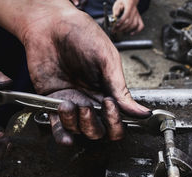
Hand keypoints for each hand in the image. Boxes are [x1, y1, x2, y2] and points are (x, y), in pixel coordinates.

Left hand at [0, 0, 149, 145]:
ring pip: (79, 130)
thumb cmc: (81, 35)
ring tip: (67, 103)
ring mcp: (72, 102)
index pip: (117, 121)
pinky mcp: (52, 102)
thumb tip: (141, 111)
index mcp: (108, 91)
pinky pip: (58, 127)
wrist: (50, 25)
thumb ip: (121, 88)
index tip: (110, 104)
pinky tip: (66, 136)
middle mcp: (91, 100)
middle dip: (94, 125)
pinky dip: (62, 135)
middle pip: (98, 132)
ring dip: (75, 122)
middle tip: (87, 107)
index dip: (115, 121)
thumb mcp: (107, 60)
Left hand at [112, 0, 143, 34]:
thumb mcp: (118, 2)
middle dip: (121, 27)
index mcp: (129, 6)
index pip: (126, 15)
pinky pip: (141, 26)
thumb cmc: (124, 0)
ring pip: (134, 25)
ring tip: (120, 31)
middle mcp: (134, 11)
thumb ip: (116, 9)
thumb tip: (116, 15)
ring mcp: (137, 15)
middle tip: (115, 30)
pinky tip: (132, 33)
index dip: (121, 21)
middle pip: (129, 22)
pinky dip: (137, 31)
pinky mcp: (139, 18)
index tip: (116, 25)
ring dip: (127, 29)